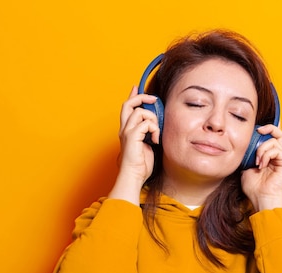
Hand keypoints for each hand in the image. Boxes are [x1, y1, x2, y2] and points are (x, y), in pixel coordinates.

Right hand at [109, 86, 160, 204]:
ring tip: (156, 133)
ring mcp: (127, 132)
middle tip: (154, 99)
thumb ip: (149, 133)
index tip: (136, 87)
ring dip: (153, 119)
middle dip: (141, 97)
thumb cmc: (140, 165)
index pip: (127, 107)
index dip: (132, 95)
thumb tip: (156, 124)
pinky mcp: (132, 137)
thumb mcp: (147, 144)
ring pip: (140, 111)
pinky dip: (154, 129)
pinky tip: (155, 140)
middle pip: (129, 103)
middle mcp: (124, 129)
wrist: (133, 176)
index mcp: (127, 130)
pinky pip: (146, 123)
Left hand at [241, 125, 281, 210]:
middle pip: (279, 133)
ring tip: (257, 161)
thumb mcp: (245, 168)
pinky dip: (266, 155)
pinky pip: (276, 150)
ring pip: (274, 141)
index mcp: (270, 156)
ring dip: (262, 149)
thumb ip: (247, 156)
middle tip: (259, 130)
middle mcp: (278, 156)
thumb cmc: (254, 187)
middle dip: (269, 128)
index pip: (272, 138)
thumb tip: (243, 146)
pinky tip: (262, 165)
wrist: (261, 198)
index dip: (268, 129)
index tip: (256, 129)